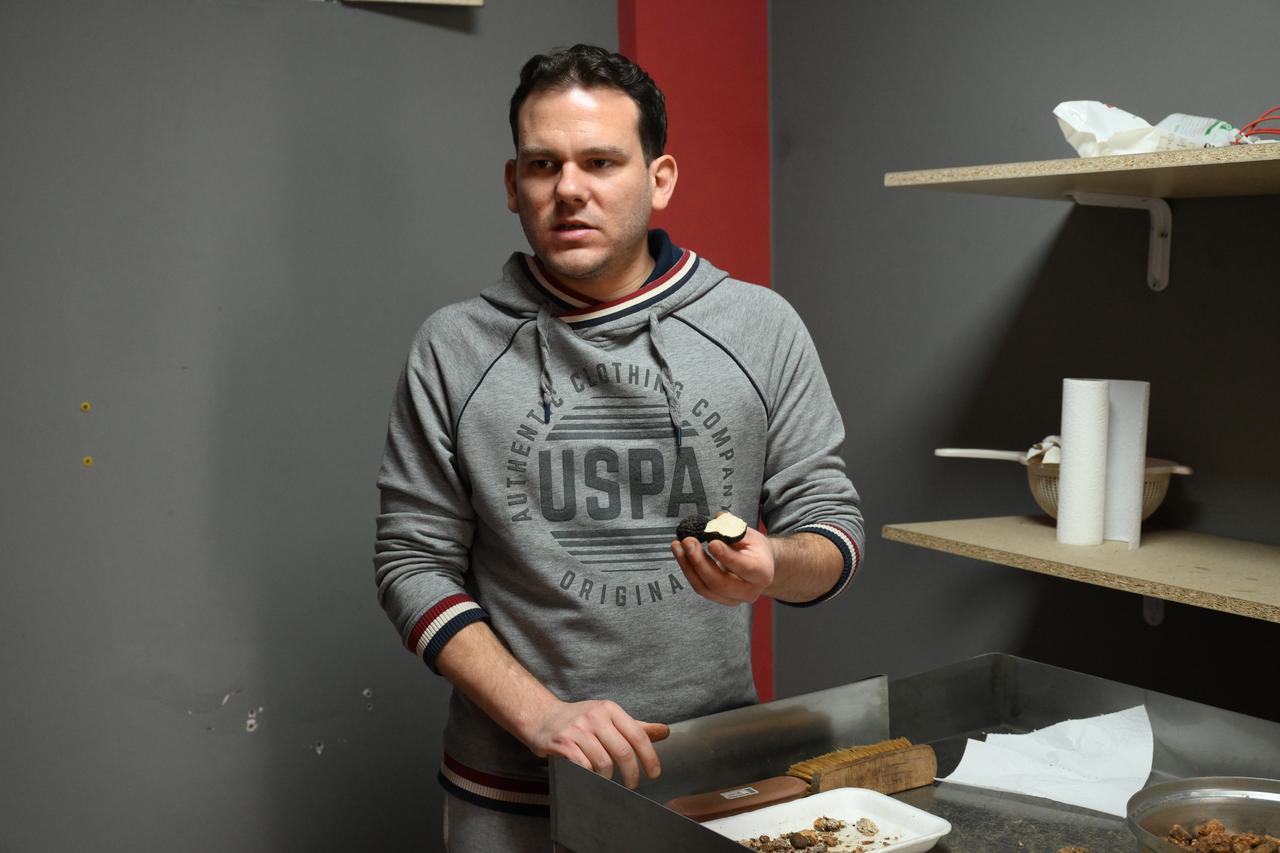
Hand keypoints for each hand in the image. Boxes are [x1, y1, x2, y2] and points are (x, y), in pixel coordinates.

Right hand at [524, 699, 668, 788]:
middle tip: (633, 785)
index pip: (637, 735)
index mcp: (610, 709)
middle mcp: (595, 717)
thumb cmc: (579, 720)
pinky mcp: (563, 743)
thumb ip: (636, 726)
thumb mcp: (608, 716)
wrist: (541, 717)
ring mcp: (578, 729)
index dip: (649, 757)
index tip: (654, 773)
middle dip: (631, 774)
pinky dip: (591, 777)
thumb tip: (665, 731)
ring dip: (609, 778)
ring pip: (603, 762)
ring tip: (608, 780)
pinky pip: (584, 767)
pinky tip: (591, 778)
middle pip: (623, 752)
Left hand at [671, 525, 774, 605]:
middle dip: (699, 562)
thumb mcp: (749, 534)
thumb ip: (733, 528)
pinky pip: (700, 587)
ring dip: (687, 566)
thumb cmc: (753, 547)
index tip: (711, 542)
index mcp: (762, 572)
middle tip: (687, 541)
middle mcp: (750, 591)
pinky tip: (681, 553)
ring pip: (705, 588)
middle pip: (720, 582)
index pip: (744, 567)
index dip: (726, 556)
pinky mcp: (719, 599)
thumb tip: (716, 521)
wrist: (758, 565)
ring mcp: (734, 599)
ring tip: (677, 545)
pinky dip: (688, 570)